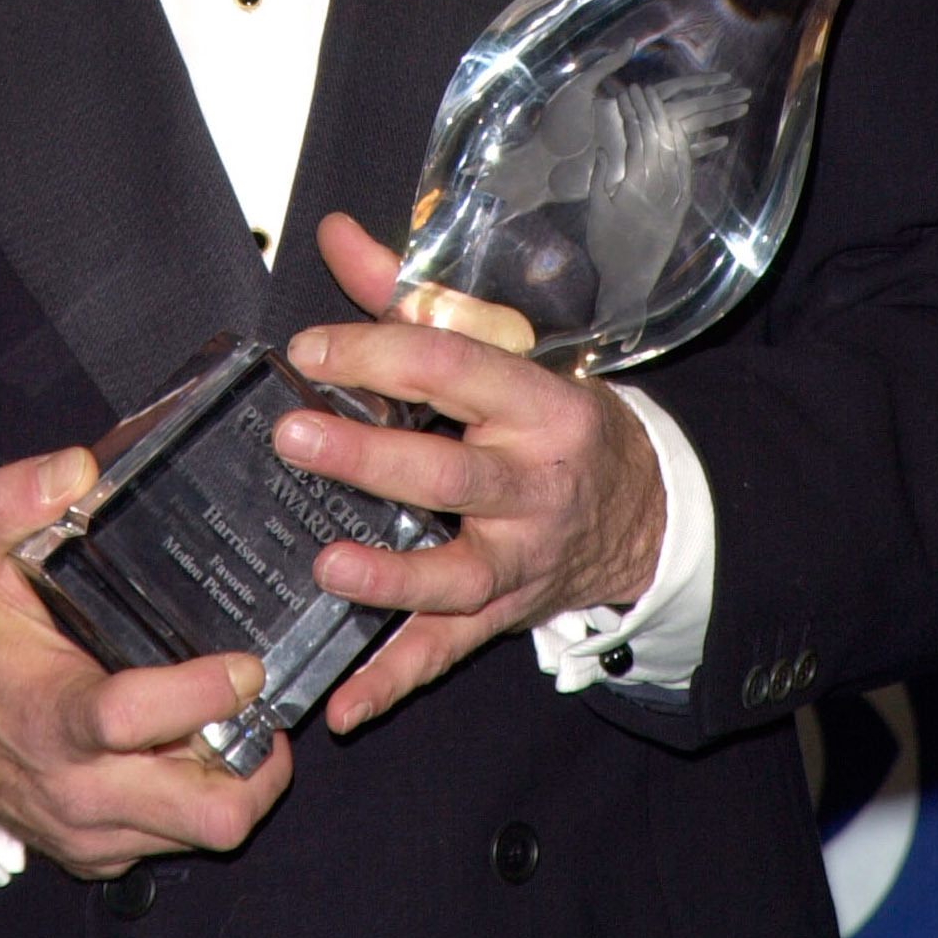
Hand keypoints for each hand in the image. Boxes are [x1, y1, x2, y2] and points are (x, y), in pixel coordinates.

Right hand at [0, 445, 291, 875]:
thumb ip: (9, 499)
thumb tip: (76, 467)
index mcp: (53, 716)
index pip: (141, 718)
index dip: (205, 692)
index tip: (247, 662)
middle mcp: (79, 788)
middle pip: (206, 813)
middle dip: (256, 762)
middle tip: (263, 702)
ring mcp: (90, 830)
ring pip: (202, 833)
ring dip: (235, 781)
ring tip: (238, 717)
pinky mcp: (93, 852)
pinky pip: (170, 842)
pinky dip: (196, 799)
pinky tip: (192, 743)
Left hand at [274, 214, 665, 736]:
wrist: (642, 505)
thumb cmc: (548, 415)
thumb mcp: (499, 347)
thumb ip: (411, 296)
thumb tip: (336, 235)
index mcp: (533, 401)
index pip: (450, 366)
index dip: (377, 350)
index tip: (309, 348)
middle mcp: (533, 481)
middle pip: (451, 471)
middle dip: (371, 456)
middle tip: (294, 437)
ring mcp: (522, 556)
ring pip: (459, 572)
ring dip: (392, 577)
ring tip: (327, 568)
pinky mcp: (505, 613)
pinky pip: (449, 651)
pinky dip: (397, 680)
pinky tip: (346, 702)